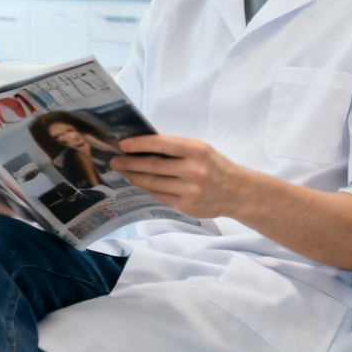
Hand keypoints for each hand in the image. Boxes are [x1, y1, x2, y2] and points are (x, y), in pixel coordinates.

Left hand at [111, 134, 242, 218]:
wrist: (237, 191)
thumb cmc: (214, 165)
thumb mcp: (199, 149)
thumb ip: (174, 149)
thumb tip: (141, 148)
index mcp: (196, 150)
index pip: (160, 144)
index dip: (138, 144)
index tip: (122, 145)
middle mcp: (193, 170)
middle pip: (152, 166)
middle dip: (129, 163)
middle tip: (114, 161)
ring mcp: (189, 190)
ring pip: (152, 183)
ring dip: (134, 177)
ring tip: (124, 172)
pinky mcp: (185, 206)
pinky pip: (159, 195)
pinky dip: (147, 188)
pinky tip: (140, 183)